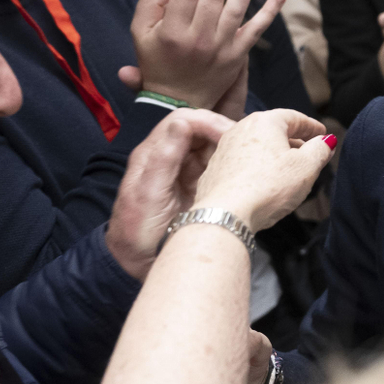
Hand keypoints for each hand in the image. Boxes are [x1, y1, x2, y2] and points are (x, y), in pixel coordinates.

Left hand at [104, 108, 233, 278]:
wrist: (136, 263)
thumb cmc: (137, 231)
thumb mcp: (149, 194)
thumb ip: (164, 158)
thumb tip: (182, 122)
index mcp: (152, 153)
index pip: (183, 120)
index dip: (208, 121)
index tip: (229, 134)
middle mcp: (167, 157)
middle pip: (198, 130)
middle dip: (223, 131)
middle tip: (245, 144)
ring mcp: (181, 172)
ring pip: (208, 146)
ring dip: (228, 147)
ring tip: (247, 156)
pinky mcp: (193, 186)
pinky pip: (212, 166)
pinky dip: (227, 163)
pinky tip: (240, 170)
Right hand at [120, 0, 280, 115]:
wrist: (177, 101)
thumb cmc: (157, 60)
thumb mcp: (139, 32)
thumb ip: (151, 2)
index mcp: (173, 30)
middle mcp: (198, 38)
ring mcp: (221, 47)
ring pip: (237, 7)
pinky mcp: (237, 56)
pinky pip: (256, 30)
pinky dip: (270, 12)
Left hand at [192, 108, 333, 230]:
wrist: (226, 213)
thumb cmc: (268, 187)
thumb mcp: (306, 167)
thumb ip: (320, 150)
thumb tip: (326, 142)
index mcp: (265, 122)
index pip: (294, 117)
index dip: (312, 126)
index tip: (322, 134)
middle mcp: (241, 128)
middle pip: (274, 129)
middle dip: (294, 140)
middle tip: (309, 152)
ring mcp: (225, 148)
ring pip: (257, 146)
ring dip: (275, 154)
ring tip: (289, 169)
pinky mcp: (216, 168)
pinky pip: (243, 162)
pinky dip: (258, 166)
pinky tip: (265, 182)